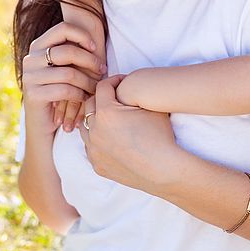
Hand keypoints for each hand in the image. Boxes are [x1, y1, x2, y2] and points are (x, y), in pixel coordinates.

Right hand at [22, 21, 105, 134]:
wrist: (42, 124)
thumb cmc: (60, 91)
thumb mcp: (65, 68)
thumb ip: (73, 52)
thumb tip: (96, 39)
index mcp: (38, 47)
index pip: (63, 29)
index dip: (82, 36)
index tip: (96, 48)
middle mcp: (31, 59)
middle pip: (68, 51)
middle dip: (90, 61)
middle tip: (102, 70)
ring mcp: (30, 77)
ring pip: (69, 73)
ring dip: (88, 81)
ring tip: (95, 88)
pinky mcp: (33, 95)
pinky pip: (64, 90)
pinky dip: (80, 95)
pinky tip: (85, 98)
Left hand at [79, 75, 179, 191]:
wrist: (164, 169)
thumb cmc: (160, 135)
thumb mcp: (149, 106)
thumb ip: (133, 92)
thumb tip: (126, 83)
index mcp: (106, 112)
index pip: (103, 87)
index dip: (114, 80)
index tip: (122, 82)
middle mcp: (95, 130)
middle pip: (90, 105)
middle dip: (102, 99)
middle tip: (115, 98)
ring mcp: (94, 149)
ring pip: (85, 126)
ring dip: (96, 119)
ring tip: (111, 118)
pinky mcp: (97, 164)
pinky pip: (91, 146)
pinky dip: (98, 139)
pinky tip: (111, 138)